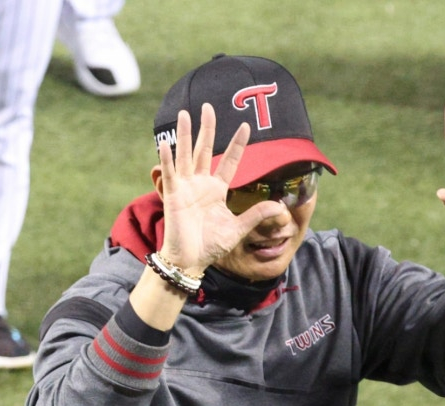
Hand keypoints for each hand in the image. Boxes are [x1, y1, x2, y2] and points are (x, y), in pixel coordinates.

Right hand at [157, 105, 282, 272]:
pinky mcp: (173, 195)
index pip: (229, 162)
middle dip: (207, 128)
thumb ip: (256, 215)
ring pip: (185, 155)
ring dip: (185, 135)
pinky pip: (170, 173)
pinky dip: (167, 158)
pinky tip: (165, 142)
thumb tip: (279, 206)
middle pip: (204, 150)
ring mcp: (186, 188)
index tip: (245, 126)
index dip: (236, 144)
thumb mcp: (238, 228)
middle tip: (208, 106)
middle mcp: (200, 184)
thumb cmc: (211, 246)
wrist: (192, 260)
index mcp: (216, 190)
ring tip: (186, 113)